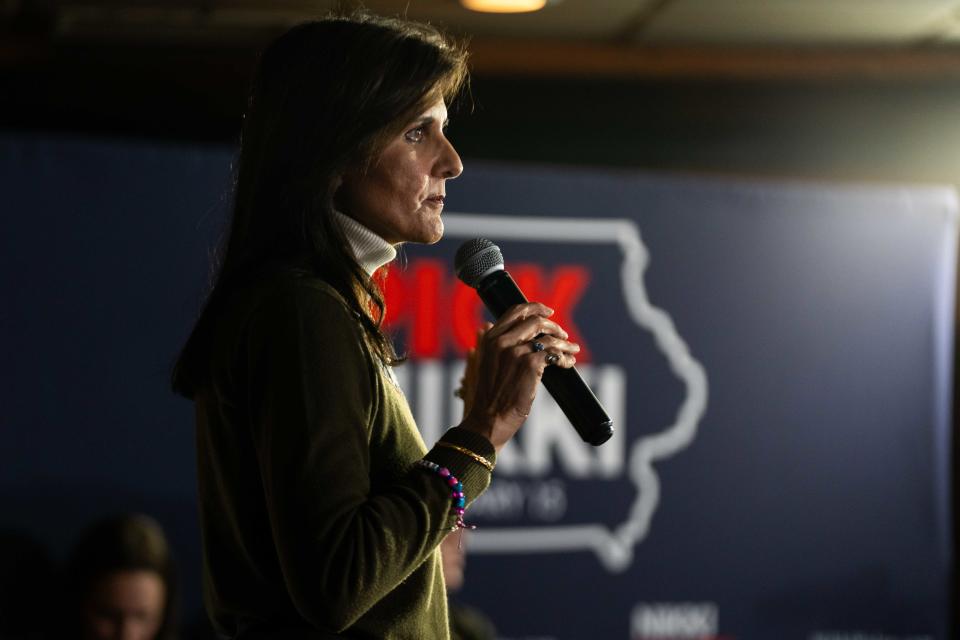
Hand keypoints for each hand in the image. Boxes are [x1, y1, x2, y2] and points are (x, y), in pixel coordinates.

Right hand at [459, 302, 579, 451]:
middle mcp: (502, 341)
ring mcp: (516, 352)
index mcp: (490, 339)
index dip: (535, 308)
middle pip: (535, 320)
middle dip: (554, 326)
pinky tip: (569, 363)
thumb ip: (489, 345)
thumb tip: (487, 326)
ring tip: (572, 349)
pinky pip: (555, 354)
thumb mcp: (483, 364)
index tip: (548, 312)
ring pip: (549, 337)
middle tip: (563, 334)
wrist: (488, 420)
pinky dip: (565, 358)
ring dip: (564, 342)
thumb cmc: (487, 398)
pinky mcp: (531, 365)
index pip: (515, 311)